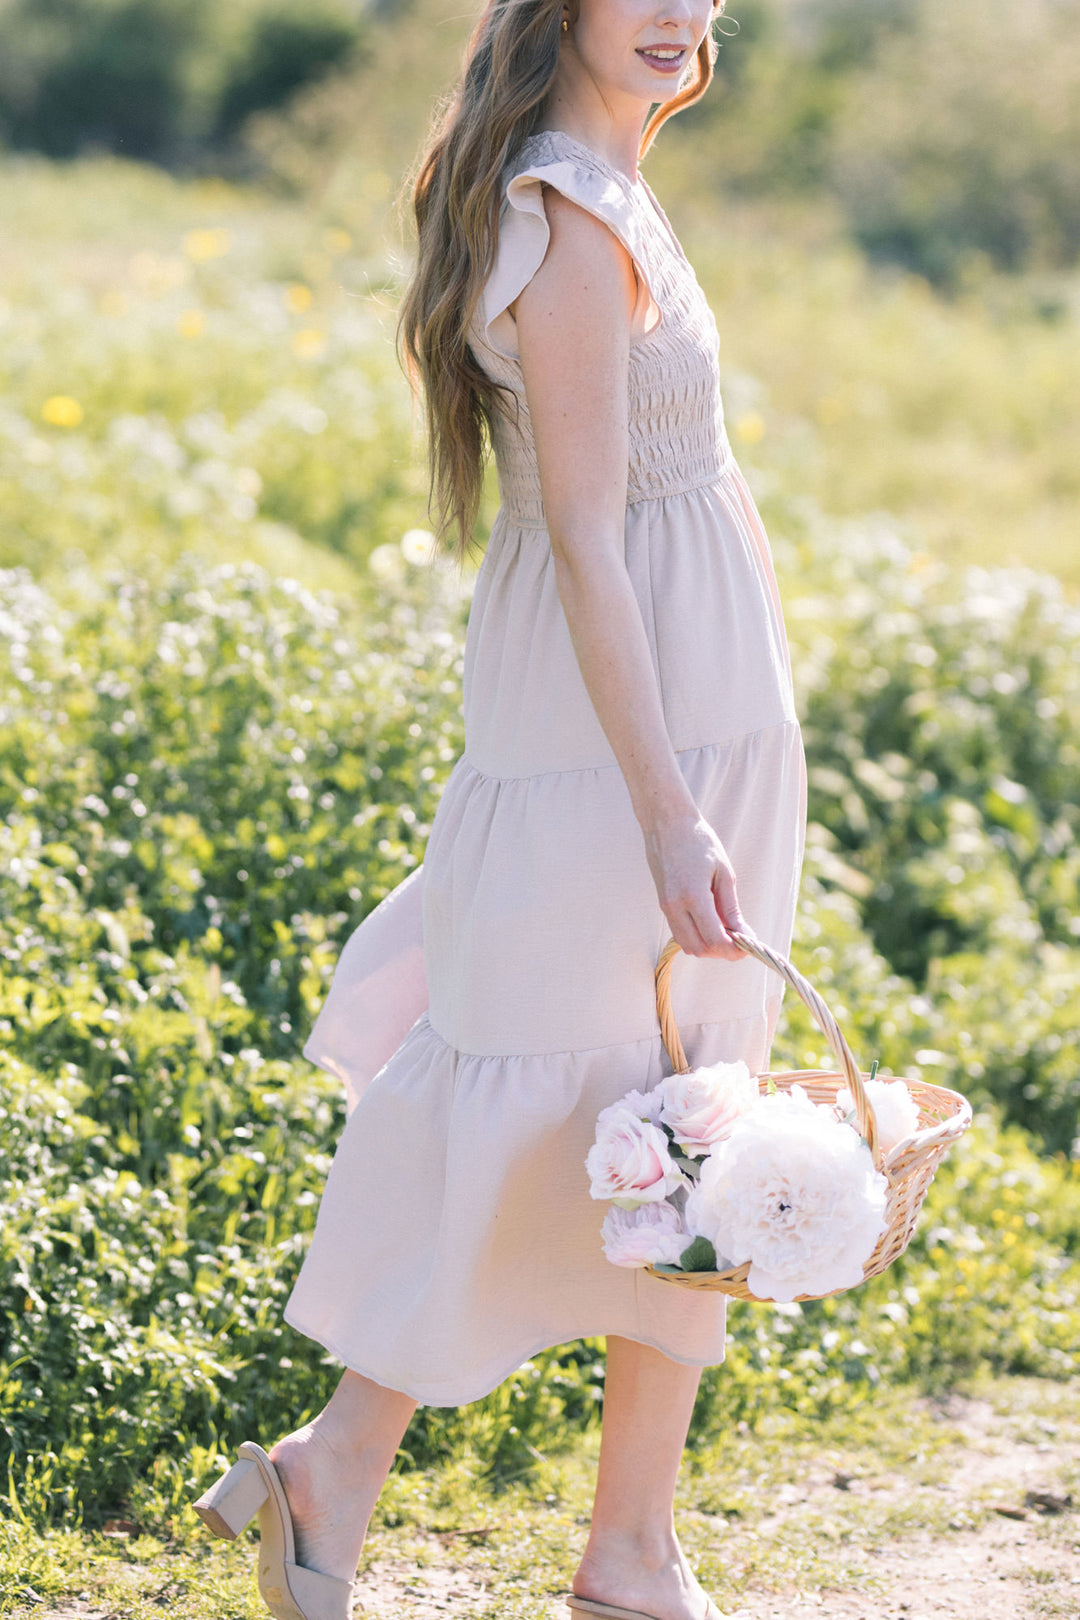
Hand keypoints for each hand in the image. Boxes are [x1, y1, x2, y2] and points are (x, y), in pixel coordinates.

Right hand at [642, 811, 748, 959]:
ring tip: (725, 930)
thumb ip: (731, 907)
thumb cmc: (698, 841)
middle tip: (739, 939)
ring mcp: (665, 907)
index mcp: (693, 896)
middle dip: (721, 951)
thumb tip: (742, 933)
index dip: (733, 949)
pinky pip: (679, 933)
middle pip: (699, 949)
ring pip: (687, 945)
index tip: (747, 945)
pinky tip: (710, 922)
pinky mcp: (662, 905)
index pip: (714, 939)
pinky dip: (696, 935)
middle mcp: (675, 906)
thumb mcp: (723, 871)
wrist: (666, 823)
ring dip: (707, 945)